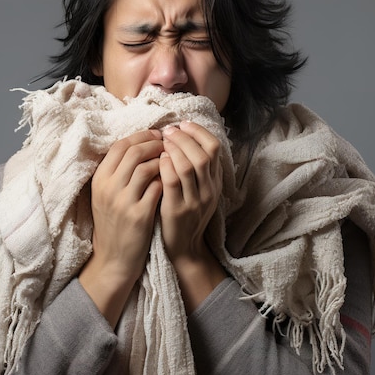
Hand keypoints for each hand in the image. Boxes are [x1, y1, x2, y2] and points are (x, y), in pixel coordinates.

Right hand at [79, 129, 163, 326]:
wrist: (114, 259)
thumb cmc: (113, 224)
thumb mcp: (105, 196)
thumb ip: (116, 172)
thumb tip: (139, 145)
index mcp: (99, 180)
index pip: (120, 146)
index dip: (140, 136)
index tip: (156, 135)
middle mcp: (108, 188)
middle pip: (134, 152)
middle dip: (154, 144)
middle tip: (168, 144)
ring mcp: (123, 201)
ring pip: (147, 167)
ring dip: (163, 160)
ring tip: (172, 160)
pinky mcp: (139, 215)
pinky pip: (158, 187)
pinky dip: (167, 179)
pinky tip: (172, 180)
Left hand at [159, 121, 226, 310]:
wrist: (185, 249)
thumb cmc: (186, 215)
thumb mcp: (198, 191)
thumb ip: (195, 169)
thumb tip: (183, 137)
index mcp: (215, 182)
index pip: (214, 148)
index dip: (199, 132)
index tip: (183, 124)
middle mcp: (209, 190)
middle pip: (203, 154)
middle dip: (184, 137)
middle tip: (169, 130)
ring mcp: (195, 201)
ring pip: (190, 165)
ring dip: (174, 148)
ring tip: (162, 141)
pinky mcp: (178, 210)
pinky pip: (173, 182)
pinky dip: (166, 166)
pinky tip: (159, 160)